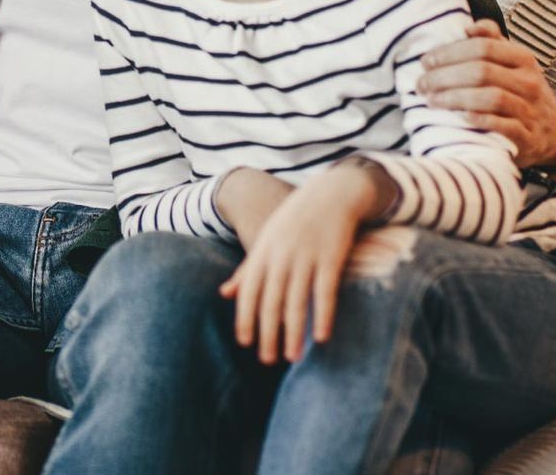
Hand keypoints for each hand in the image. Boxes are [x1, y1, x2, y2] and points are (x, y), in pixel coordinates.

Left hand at [220, 162, 379, 364]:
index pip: (249, 291)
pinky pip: (325, 292)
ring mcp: (307, 256)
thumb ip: (247, 269)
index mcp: (263, 252)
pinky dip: (322, 315)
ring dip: (293, 332)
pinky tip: (320, 337)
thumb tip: (224, 294)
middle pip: (271, 301)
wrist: (330, 194)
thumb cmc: (294, 221)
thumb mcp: (266, 240)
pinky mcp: (331, 258)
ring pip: (296, 301)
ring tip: (292, 357)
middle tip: (267, 361)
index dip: (246, 318)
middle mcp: (281, 256)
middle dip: (267, 333)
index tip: (245, 343)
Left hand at [417, 19, 555, 169]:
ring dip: (455, 98)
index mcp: (522, 59)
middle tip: (421, 84)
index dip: (450, 52)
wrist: (552, 132)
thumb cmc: (521, 92)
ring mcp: (530, 110)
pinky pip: (504, 126)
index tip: (425, 61)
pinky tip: (459, 117)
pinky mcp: (527, 137)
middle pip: (482, 72)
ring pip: (491, 98)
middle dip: (444, 77)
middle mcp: (529, 82)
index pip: (483, 47)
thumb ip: (492, 41)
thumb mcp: (513, 63)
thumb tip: (468, 27)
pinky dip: (480, 120)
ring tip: (431, 100)